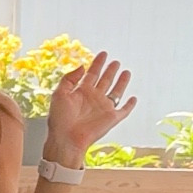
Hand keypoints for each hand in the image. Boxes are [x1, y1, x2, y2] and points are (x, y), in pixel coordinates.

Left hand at [44, 52, 135, 167]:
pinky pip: (124, 110)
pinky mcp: (112, 118)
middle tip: (115, 61)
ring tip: (126, 71)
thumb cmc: (59, 119)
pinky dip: (129, 105)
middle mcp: (93, 98)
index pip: (91, 73)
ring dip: (121, 82)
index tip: (103, 53)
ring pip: (116, 92)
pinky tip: (133, 98)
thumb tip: (83, 66)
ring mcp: (103, 108)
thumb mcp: (59, 94)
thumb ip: (69, 79)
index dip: (97, 63)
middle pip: (105, 80)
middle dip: (110, 71)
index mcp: (81, 92)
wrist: (67, 138)